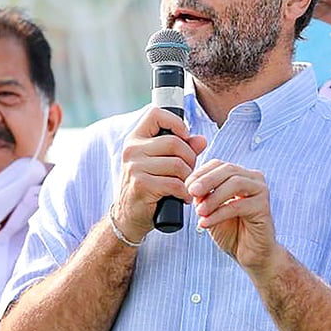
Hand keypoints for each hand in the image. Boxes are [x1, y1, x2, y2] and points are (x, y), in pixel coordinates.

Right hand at [112, 107, 206, 243]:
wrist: (128, 216)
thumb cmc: (148, 186)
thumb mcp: (163, 163)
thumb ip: (183, 149)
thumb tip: (202, 140)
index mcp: (136, 139)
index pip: (155, 114)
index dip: (175, 122)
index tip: (184, 137)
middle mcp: (132, 150)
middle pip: (174, 143)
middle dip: (190, 158)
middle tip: (189, 171)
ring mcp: (135, 167)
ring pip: (178, 164)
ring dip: (188, 178)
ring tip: (185, 185)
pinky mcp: (141, 185)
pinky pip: (174, 184)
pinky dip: (184, 193)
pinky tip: (183, 197)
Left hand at [188, 159, 277, 272]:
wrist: (250, 254)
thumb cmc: (232, 231)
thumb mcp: (211, 210)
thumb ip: (204, 196)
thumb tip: (192, 188)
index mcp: (240, 175)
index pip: (219, 165)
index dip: (200, 173)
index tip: (186, 186)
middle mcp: (253, 179)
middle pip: (228, 170)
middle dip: (206, 180)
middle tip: (191, 192)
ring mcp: (260, 191)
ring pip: (235, 183)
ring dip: (213, 197)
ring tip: (199, 212)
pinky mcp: (263, 207)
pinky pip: (238, 206)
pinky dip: (218, 214)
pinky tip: (206, 223)